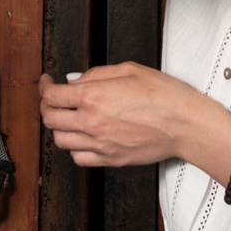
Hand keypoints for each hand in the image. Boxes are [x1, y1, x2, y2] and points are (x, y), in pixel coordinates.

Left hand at [38, 64, 230, 170]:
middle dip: (47, 107)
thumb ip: (96, 74)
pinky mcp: (110, 160)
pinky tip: (83, 137)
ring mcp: (100, 145)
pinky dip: (75, 147)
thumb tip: (73, 81)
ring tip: (69, 117)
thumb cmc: (165, 95)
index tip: (47, 83)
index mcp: (94, 96)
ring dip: (60, 127)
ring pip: (61, 141)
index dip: (44, 87)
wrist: (186, 125)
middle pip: (50, 119)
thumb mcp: (129, 70)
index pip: (52, 96)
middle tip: (53, 99)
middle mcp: (91, 122)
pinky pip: (79, 158)